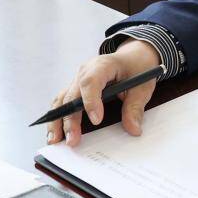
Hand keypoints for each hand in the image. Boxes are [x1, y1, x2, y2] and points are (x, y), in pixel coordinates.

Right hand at [46, 39, 161, 146]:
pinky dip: (58, 117)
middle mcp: (85, 71)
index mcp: (103, 65)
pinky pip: (63, 102)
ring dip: (58, 120)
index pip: (90, 82)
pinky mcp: (76, 88)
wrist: (133, 57)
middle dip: (71, 119)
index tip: (96, 121)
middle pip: (73, 95)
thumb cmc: (137, 68)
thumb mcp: (142, 86)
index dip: (91, 101)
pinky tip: (55, 133)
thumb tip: (133, 130)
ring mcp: (78, 79)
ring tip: (55, 141)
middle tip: (73, 140)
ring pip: (62, 99)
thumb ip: (135, 107)